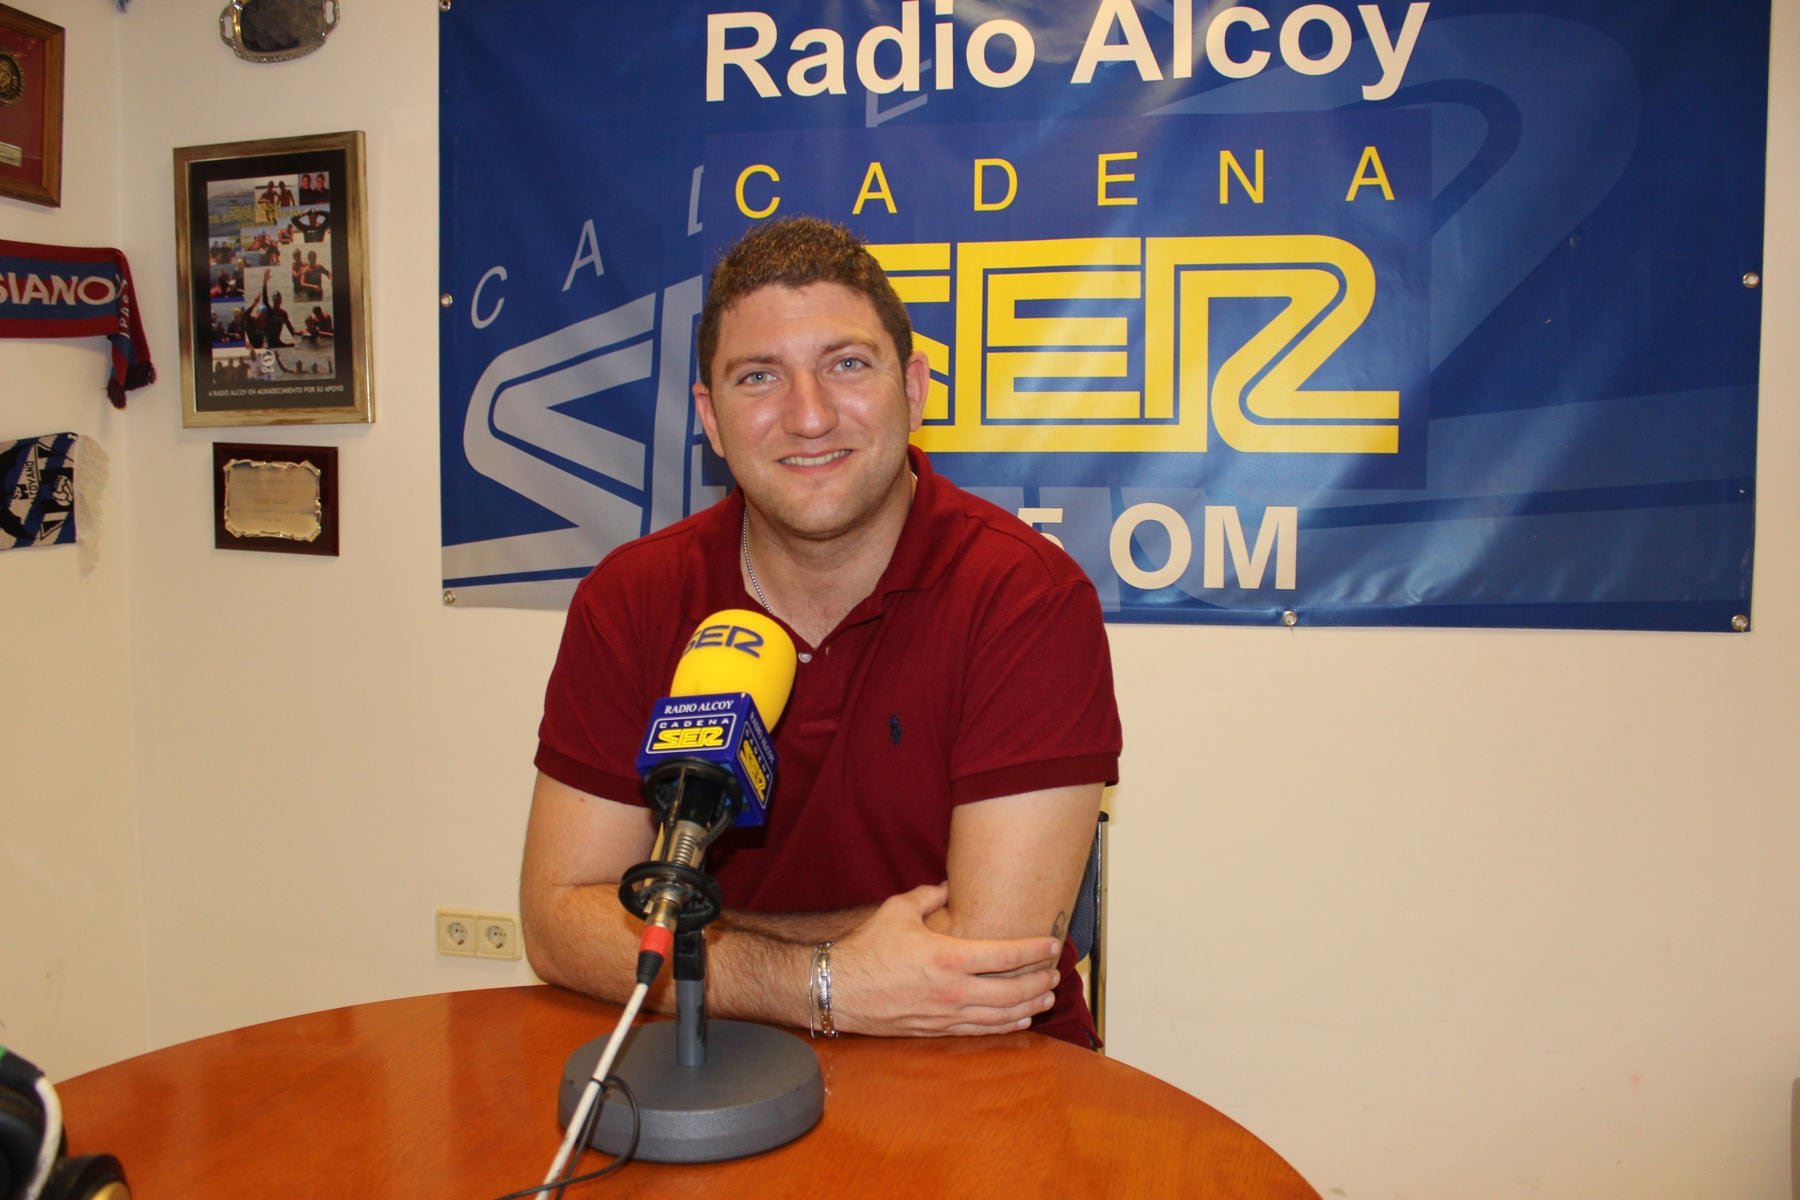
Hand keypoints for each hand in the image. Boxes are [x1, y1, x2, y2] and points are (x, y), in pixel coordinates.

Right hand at [827, 884, 1060, 1037]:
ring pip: (1001, 1015)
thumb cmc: (868, 948)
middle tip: (1055, 973)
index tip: (1053, 944)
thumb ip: (928, 896)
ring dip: (1029, 1006)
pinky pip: (981, 1031)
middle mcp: (954, 990)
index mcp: (949, 957)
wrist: (838, 990)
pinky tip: (1020, 1021)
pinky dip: (1005, 1026)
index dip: (1035, 950)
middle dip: (1039, 981)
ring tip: (1047, 997)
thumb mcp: (898, 910)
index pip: (1006, 955)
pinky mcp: (937, 1030)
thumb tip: (947, 887)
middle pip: (1013, 990)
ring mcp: (947, 1014)